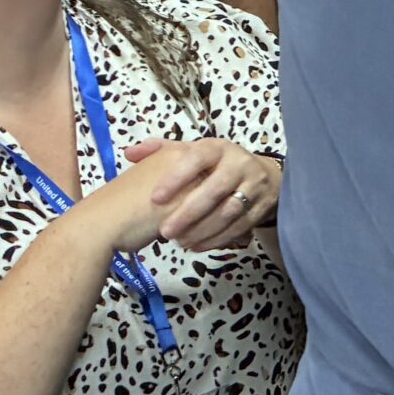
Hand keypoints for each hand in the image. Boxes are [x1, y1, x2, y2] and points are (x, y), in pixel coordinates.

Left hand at [78, 138, 280, 254]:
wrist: (264, 176)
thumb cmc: (217, 165)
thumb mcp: (194, 152)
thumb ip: (162, 151)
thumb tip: (129, 152)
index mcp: (218, 148)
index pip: (197, 158)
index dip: (177, 178)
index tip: (155, 198)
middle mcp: (239, 163)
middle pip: (215, 189)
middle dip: (189, 212)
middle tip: (165, 232)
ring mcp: (254, 185)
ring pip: (228, 211)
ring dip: (202, 230)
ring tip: (180, 242)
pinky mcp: (262, 207)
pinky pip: (239, 226)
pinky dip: (217, 239)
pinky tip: (197, 246)